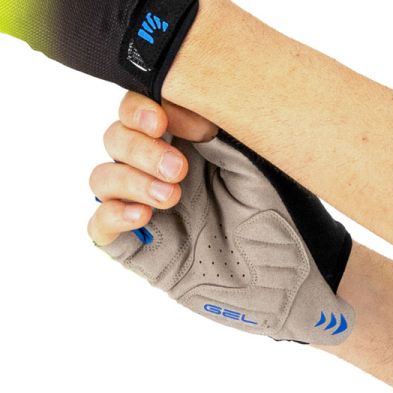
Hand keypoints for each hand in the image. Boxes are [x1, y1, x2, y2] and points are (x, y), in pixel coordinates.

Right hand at [88, 94, 354, 343]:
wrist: (293, 283)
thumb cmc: (280, 221)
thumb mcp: (253, 169)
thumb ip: (216, 139)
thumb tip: (186, 110)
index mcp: (184, 142)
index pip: (141, 109)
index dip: (147, 109)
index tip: (184, 124)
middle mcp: (157, 170)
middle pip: (116, 138)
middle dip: (141, 147)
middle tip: (180, 169)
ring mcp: (145, 209)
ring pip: (103, 178)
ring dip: (130, 179)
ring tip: (171, 196)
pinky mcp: (139, 251)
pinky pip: (99, 228)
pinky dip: (112, 215)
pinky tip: (143, 217)